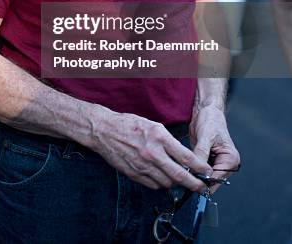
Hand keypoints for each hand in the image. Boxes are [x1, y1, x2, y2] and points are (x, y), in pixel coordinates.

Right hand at [90, 109, 212, 191]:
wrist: (104, 131)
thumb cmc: (129, 124)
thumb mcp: (153, 125)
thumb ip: (168, 141)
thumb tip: (183, 156)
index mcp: (159, 137)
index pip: (186, 157)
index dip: (200, 167)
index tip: (207, 172)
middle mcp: (152, 153)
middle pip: (179, 175)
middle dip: (194, 184)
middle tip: (202, 187)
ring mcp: (143, 165)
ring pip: (167, 183)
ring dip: (175, 183)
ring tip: (179, 179)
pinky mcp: (134, 174)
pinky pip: (153, 185)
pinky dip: (160, 184)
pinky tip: (161, 177)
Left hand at [189, 105, 239, 191]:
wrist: (206, 111)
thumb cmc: (210, 120)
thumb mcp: (205, 136)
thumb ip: (202, 154)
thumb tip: (197, 171)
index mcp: (230, 159)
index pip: (216, 178)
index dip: (202, 180)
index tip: (188, 179)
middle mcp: (226, 164)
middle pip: (211, 181)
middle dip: (197, 178)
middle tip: (182, 176)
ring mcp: (217, 163)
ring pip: (204, 177)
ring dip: (194, 175)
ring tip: (183, 170)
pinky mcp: (208, 161)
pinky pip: (200, 171)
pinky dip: (192, 169)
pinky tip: (184, 165)